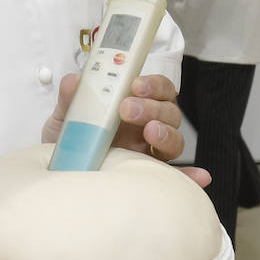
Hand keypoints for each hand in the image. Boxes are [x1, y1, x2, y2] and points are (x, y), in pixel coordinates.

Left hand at [43, 73, 210, 187]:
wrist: (59, 171)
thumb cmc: (67, 140)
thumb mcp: (64, 117)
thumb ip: (70, 98)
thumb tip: (73, 81)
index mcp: (131, 107)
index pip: (157, 89)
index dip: (153, 84)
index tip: (135, 85)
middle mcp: (145, 128)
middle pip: (168, 112)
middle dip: (152, 107)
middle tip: (127, 109)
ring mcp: (148, 153)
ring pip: (175, 140)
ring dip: (167, 133)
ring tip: (150, 133)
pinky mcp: (148, 177)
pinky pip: (175, 178)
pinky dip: (190, 177)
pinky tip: (200, 177)